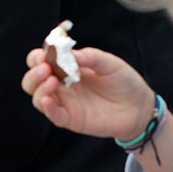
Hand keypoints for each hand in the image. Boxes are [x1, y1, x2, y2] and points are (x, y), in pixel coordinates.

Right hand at [21, 44, 156, 138]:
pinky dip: (47, 107)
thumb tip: (68, 53)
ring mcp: (65, 102)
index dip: (37, 57)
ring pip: (37, 96)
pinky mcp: (71, 118)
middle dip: (34, 73)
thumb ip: (90, 56)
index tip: (44, 55)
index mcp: (66, 68)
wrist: (140, 107)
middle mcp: (61, 85)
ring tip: (52, 81)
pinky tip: (49, 99)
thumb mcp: (109, 63)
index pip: (40, 61)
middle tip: (46, 68)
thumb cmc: (124, 82)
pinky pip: (52, 114)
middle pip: (32, 80)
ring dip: (39, 88)